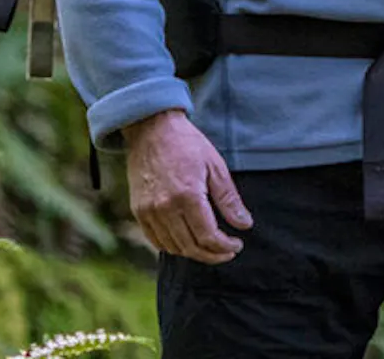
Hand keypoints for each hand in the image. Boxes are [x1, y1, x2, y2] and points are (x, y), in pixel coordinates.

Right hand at [124, 108, 252, 260]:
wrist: (151, 128)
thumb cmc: (187, 144)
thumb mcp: (215, 166)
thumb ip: (229, 199)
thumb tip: (245, 225)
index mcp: (187, 195)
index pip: (208, 237)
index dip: (225, 247)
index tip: (237, 244)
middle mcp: (165, 207)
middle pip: (191, 247)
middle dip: (213, 255)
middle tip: (227, 251)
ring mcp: (148, 211)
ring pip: (173, 248)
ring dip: (194, 252)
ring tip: (210, 246)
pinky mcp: (138, 211)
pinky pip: (156, 240)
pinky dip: (173, 247)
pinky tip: (187, 241)